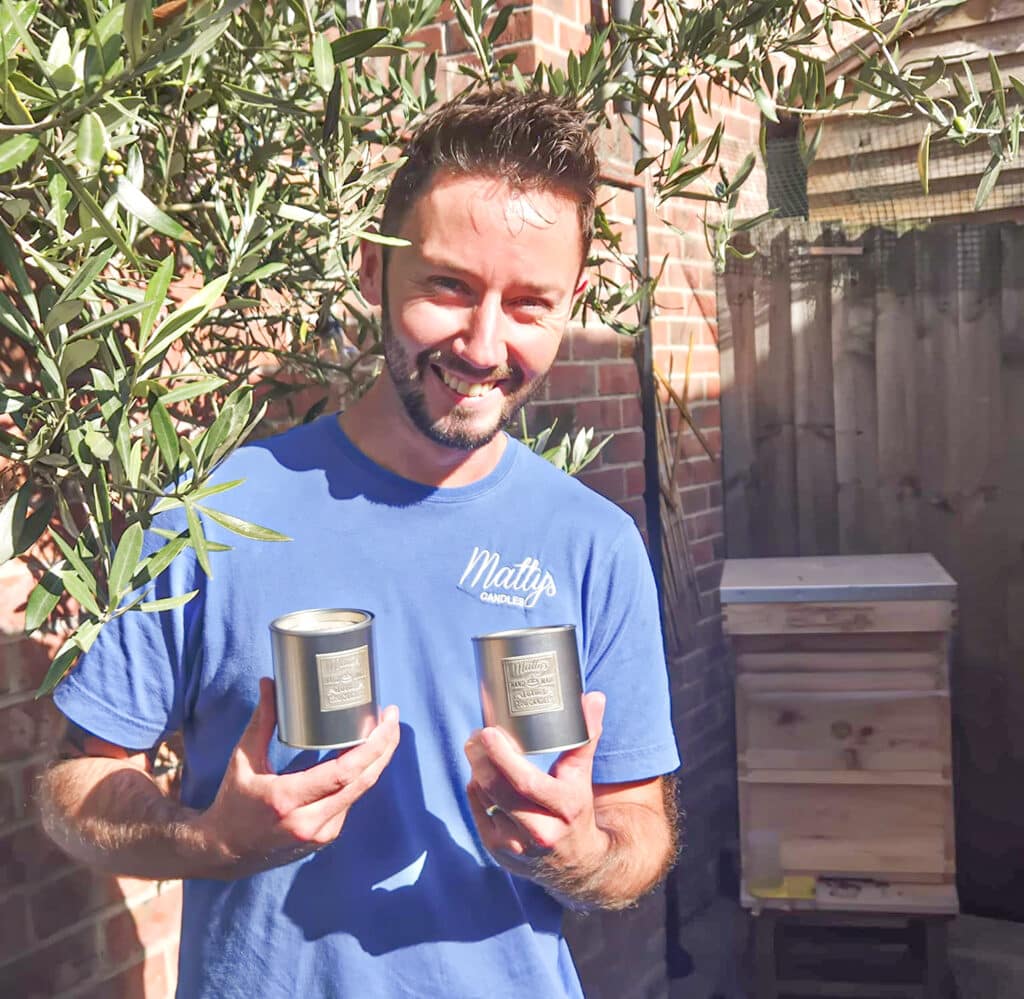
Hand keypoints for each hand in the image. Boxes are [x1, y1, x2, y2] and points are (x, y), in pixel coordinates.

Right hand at [194, 677, 399, 877]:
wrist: (225, 851)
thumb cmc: (232, 801)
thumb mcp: (242, 759)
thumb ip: (261, 720)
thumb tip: (270, 682)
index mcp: (288, 800)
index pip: (345, 773)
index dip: (372, 746)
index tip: (386, 719)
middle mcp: (310, 822)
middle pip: (363, 781)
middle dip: (384, 747)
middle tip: (392, 717)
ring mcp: (321, 833)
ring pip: (361, 792)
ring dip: (376, 761)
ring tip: (383, 730)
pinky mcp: (326, 837)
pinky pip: (351, 801)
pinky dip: (362, 777)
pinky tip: (367, 755)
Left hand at [464, 691, 608, 890]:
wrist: (578, 864)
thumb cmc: (577, 807)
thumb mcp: (583, 775)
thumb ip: (587, 735)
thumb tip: (594, 697)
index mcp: (564, 808)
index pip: (525, 782)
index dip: (502, 756)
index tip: (488, 732)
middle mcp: (540, 832)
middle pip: (499, 790)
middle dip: (482, 759)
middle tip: (475, 735)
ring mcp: (517, 845)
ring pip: (486, 799)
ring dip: (477, 771)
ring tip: (476, 748)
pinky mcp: (498, 852)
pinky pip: (479, 813)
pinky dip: (476, 790)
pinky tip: (479, 775)